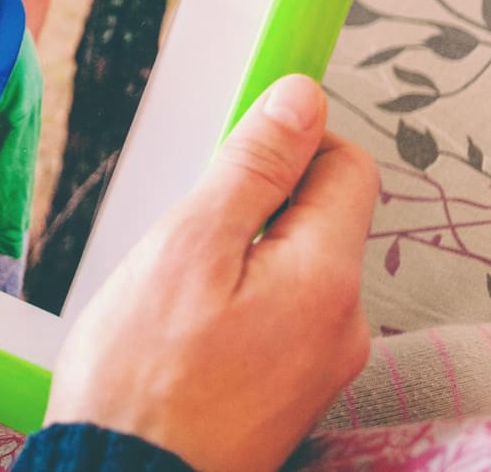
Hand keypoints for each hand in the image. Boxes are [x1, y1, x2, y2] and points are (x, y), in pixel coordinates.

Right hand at [43, 75, 376, 471]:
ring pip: (291, 268)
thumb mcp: (188, 245)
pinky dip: (233, 303)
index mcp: (325, 278)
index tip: (230, 153)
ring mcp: (318, 365)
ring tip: (172, 290)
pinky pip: (276, 317)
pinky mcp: (289, 392)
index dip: (288, 142)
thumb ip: (250, 168)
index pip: (346, 166)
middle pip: (318, 218)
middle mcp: (342, 324)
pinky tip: (182, 328)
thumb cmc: (144, 376)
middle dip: (252, 205)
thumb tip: (302, 98)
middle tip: (183, 234)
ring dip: (238, 257)